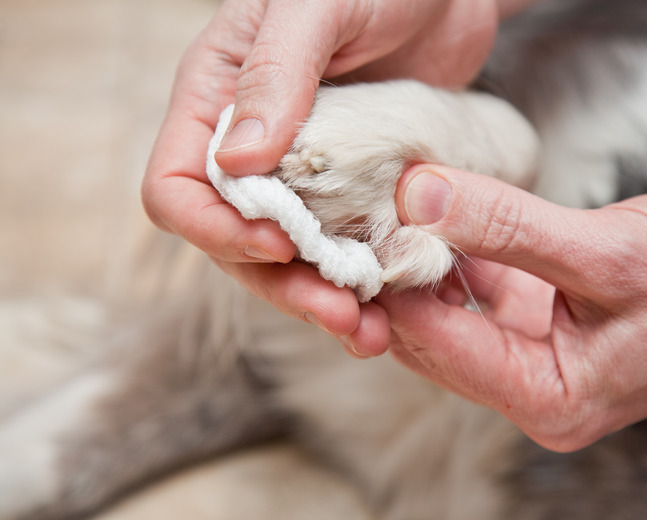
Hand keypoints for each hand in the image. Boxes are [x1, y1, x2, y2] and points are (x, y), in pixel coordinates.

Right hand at [142, 0, 529, 335]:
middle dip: (282, 286)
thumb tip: (240, 163)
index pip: (178, 188)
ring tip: (370, 329)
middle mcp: (251, 147)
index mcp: (216, 99)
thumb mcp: (319, 6)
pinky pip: (343, 250)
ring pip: (289, 260)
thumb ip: (276, 74)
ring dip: (322, 301)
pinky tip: (394, 306)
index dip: (216, 230)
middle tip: (342, 314)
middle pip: (235, 242)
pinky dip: (362, 284)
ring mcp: (304, 175)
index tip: (279, 246)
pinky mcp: (352, 191)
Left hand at [357, 165, 646, 451]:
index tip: (365, 226)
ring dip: (420, 264)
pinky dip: (454, 257)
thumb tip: (419, 196)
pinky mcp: (540, 323)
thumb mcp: (608, 251)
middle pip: (433, 338)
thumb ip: (509, 227)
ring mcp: (533, 358)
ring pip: (447, 315)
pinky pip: (476, 295)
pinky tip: (436, 217)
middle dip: (397, 278)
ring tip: (393, 208)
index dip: (395, 286)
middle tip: (368, 213)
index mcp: (550, 399)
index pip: (441, 347)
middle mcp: (533, 390)